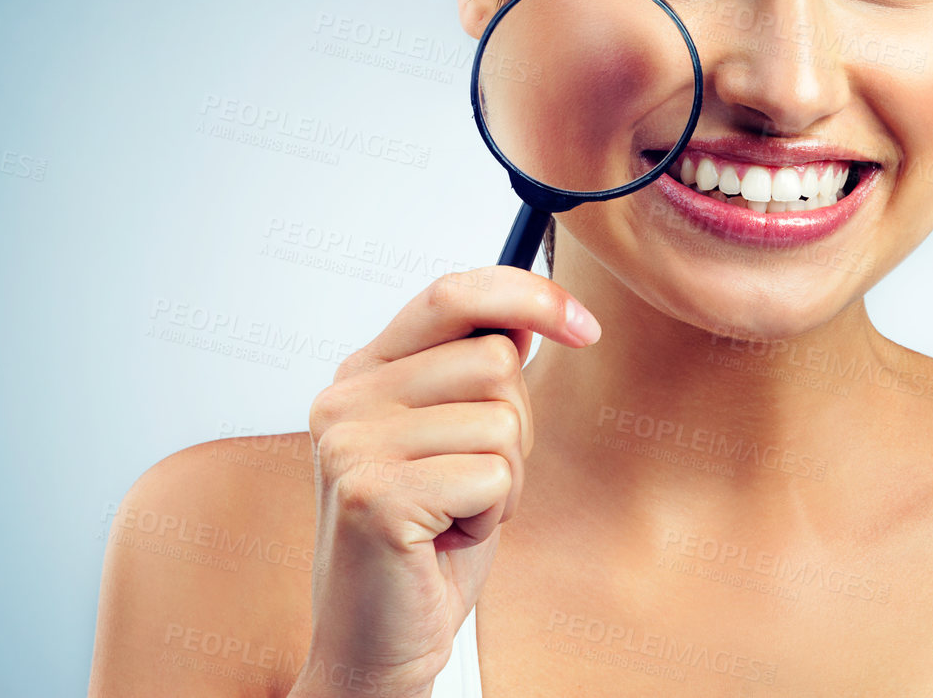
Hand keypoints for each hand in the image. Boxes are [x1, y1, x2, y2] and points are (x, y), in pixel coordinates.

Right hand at [290, 266, 600, 697]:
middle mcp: (346, 397)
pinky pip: (493, 475)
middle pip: (495, 359)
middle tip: (470, 481)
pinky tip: (447, 540)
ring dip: (503, 478)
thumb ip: (477, 372)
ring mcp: (353, 445)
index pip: (454, 291)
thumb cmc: (428, 539)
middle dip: (514, 426)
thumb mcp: (457, 437)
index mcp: (364, 371)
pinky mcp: (374, 495)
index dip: (530, 294)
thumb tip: (536, 314)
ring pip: (501, 419)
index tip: (585, 324)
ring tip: (455, 512)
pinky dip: (491, 515)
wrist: (378, 640)